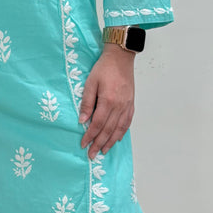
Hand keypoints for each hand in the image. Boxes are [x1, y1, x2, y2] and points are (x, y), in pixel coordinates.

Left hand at [79, 44, 135, 159]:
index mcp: (108, 101)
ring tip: (104, 151)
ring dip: (111, 142)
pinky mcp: (131, 103)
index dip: (90, 136)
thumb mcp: (90, 83)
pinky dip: (122, 132)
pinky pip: (127, 122)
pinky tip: (117, 138)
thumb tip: (82, 121)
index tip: (83, 144)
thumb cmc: (104, 68)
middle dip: (99, 144)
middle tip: (92, 155)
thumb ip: (86, 102)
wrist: (121, 57)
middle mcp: (119, 106)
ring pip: (119, 129)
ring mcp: (127, 105)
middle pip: (108, 130)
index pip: (97, 124)